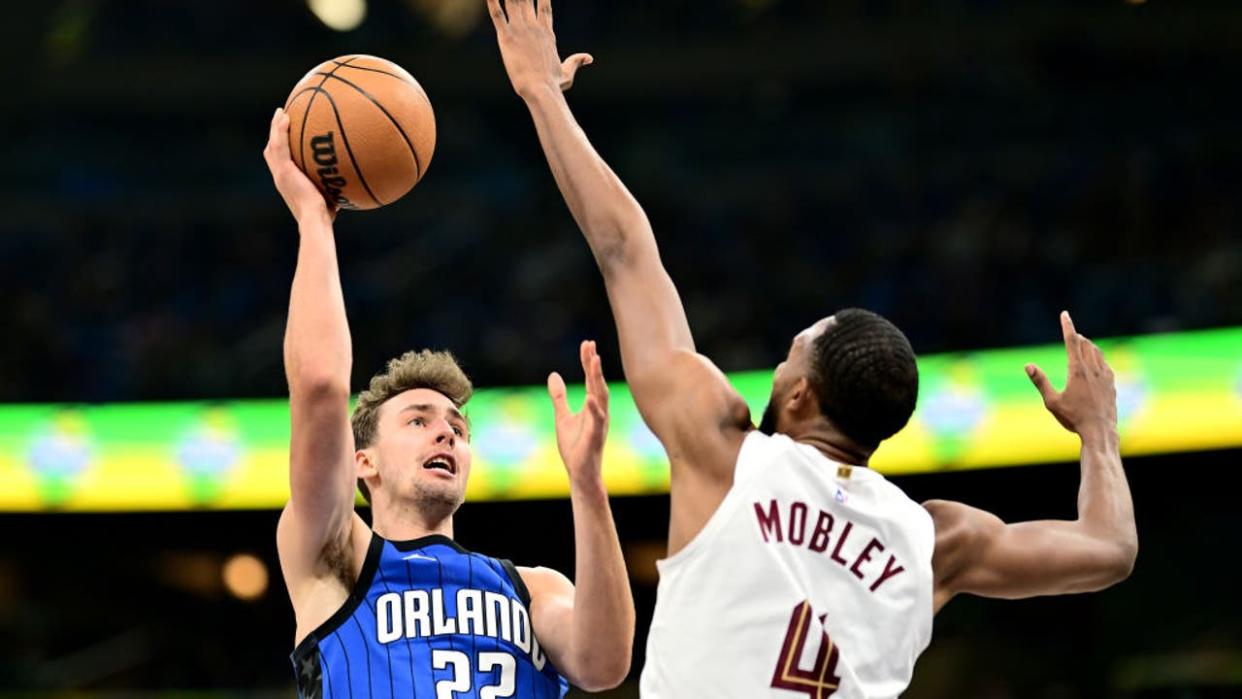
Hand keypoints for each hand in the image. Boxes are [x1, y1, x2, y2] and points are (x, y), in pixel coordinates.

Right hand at [263, 108, 336, 224]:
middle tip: (281, 118)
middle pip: (272, 151)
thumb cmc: (325, 216)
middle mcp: (280, 177)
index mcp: (288, 183)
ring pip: (273, 145)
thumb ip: (334, 186)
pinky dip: (281, 131)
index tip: (287, 136)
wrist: (315, 219)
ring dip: (276, 127)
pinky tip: (286, 117)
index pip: (280, 162)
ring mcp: (280, 173)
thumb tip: (352, 181)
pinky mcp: (284, 170)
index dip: (281, 148)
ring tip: (281, 112)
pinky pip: (281, 145)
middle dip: (275, 134)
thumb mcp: (329, 197)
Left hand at [487, 0, 592, 97]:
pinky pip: (497, 15)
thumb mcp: (567, 72)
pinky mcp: (506, 37)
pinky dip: (492, 2)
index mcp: (547, 34)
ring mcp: (520, 30)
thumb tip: (589, 58)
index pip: (544, 7)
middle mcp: (534, 28)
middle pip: (527, 0)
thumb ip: (576, 61)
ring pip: (512, 2)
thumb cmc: (553, 84)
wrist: (540, 88)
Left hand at [548, 340, 609, 488]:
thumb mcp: (562, 417)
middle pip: (596, 383)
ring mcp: (599, 423)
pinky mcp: (595, 436)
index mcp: (592, 406)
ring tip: (594, 361)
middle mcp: (599, 411)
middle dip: (593, 364)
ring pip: (600, 397)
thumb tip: (553, 375)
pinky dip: (594, 408)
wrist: (580, 473)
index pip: (590, 379)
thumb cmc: (575, 446)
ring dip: (597, 379)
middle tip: (590, 345)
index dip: (588, 362)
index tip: (587, 343)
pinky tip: (590, 397)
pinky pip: (597, 420)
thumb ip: (559, 397)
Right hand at [1026, 311, 1117, 440]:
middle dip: (1077, 337)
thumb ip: (1040, 381)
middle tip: (1071, 334)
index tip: (1065, 314)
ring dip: (1089, 346)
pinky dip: (1098, 358)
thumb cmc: (1074, 418)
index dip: (1067, 326)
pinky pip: (1106, 364)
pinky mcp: (1112, 385)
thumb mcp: (1051, 402)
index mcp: (1078, 371)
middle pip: (1086, 344)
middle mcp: (1093, 370)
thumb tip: (1028, 365)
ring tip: (1082, 345)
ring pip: (1098, 353)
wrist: (1100, 432)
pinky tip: (1097, 363)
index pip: (1072, 342)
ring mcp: (1105, 377)